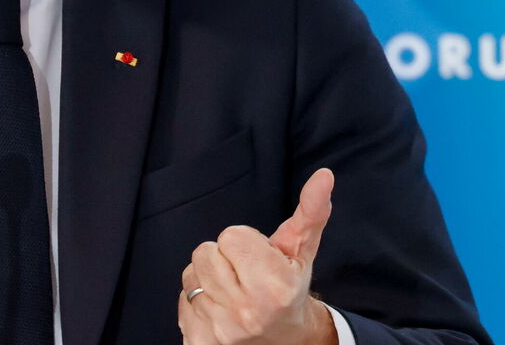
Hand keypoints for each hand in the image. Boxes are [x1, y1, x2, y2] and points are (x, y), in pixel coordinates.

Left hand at [178, 168, 338, 344]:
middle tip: (244, 274)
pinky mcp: (199, 343)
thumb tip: (324, 176)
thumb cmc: (289, 288)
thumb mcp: (302, 250)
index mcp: (275, 286)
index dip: (244, 242)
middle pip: (205, 253)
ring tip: (232, 291)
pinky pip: (181, 301)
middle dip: (224, 258)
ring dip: (208, 279)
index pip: (231, 236)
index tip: (259, 258)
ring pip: (191, 276)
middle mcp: (247, 312)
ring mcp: (221, 331)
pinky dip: (197, 302)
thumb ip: (311, 211)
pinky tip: (220, 309)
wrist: (283, 341)